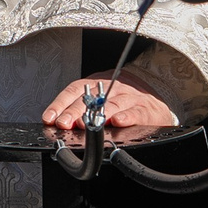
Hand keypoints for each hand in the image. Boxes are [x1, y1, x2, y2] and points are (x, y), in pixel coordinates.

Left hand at [40, 71, 178, 134]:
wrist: (157, 98)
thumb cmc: (124, 100)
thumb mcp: (101, 97)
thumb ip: (82, 109)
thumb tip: (60, 122)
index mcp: (98, 83)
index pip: (74, 90)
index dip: (60, 104)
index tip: (50, 118)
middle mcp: (112, 87)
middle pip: (90, 98)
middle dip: (74, 111)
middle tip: (63, 123)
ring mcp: (130, 97)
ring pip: (111, 104)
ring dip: (97, 115)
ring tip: (83, 124)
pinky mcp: (146, 109)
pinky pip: (135, 112)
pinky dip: (126, 117)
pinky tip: (117, 122)